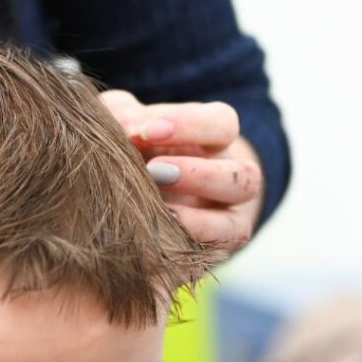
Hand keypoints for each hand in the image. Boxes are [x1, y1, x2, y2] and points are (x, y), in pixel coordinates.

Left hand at [100, 90, 263, 250]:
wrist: (138, 199)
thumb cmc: (137, 150)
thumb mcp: (127, 126)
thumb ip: (122, 117)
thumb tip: (118, 122)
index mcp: (214, 136)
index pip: (221, 124)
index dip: (188, 125)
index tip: (145, 131)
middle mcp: (231, 173)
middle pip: (243, 173)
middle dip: (198, 173)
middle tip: (154, 171)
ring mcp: (230, 213)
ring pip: (237, 218)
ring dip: (201, 212)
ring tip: (161, 210)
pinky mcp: (219, 243)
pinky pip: (221, 245)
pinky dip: (193, 238)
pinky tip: (160, 234)